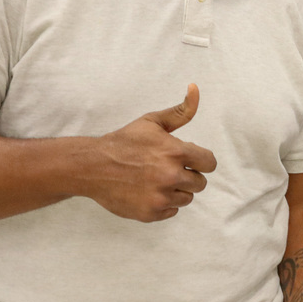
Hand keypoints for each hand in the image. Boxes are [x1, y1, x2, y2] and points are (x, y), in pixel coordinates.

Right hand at [86, 84, 216, 221]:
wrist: (93, 166)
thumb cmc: (125, 142)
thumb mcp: (152, 121)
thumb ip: (180, 111)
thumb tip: (195, 88)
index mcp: (176, 152)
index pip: (209, 163)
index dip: (201, 160)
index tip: (190, 160)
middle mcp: (171, 176)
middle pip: (200, 183)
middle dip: (189, 175)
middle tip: (168, 169)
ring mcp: (160, 197)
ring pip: (187, 198)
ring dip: (177, 190)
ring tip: (157, 180)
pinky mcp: (150, 213)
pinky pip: (172, 211)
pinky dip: (164, 203)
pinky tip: (149, 191)